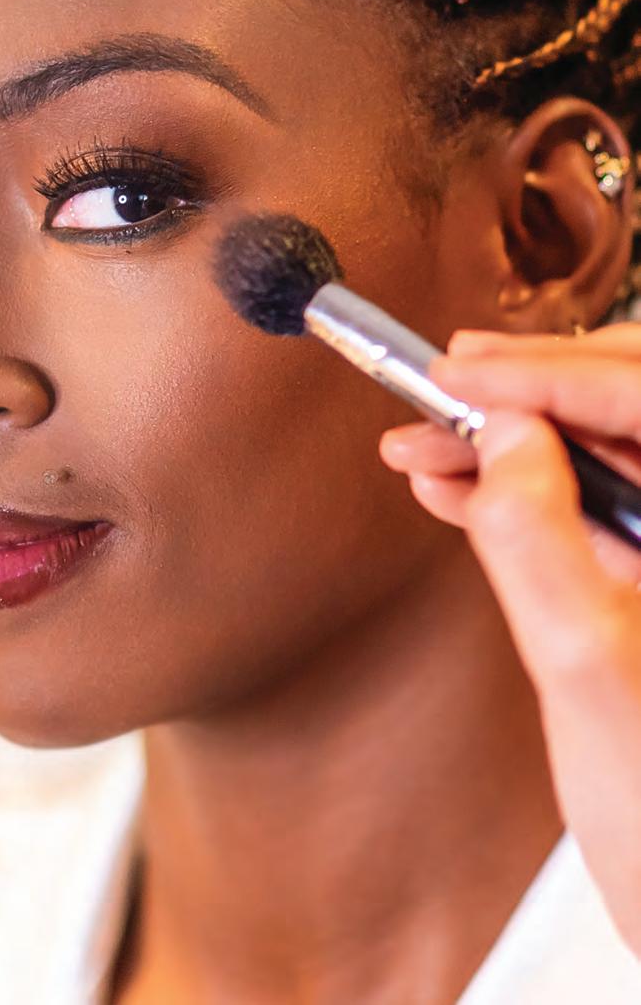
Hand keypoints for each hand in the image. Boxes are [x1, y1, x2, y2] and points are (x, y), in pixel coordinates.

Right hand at [379, 322, 640, 958]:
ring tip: (422, 442)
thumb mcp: (585, 670)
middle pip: (626, 409)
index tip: (458, 372)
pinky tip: (454, 487)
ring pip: (602, 455)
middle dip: (526, 392)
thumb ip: (538, 539)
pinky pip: (592, 508)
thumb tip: (501, 436)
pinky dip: (520, 493)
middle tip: (441, 380)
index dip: (546, 374)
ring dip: (510, 441)